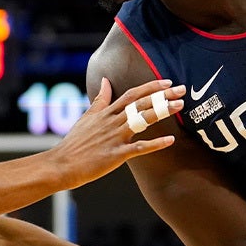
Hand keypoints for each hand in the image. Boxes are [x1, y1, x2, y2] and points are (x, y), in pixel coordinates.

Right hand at [51, 78, 184, 187]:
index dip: (150, 87)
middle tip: (182, 90)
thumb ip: (100, 99)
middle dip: (162, 96)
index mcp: (106, 113)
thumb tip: (106, 80)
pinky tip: (170, 140)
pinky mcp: (116, 155)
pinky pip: (139, 148)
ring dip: (162, 112)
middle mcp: (112, 122)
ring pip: (142, 121)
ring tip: (179, 106)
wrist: (63, 164)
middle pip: (140, 104)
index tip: (167, 83)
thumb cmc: (75, 142)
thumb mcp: (87, 117)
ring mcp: (115, 138)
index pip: (131, 94)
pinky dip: (155, 144)